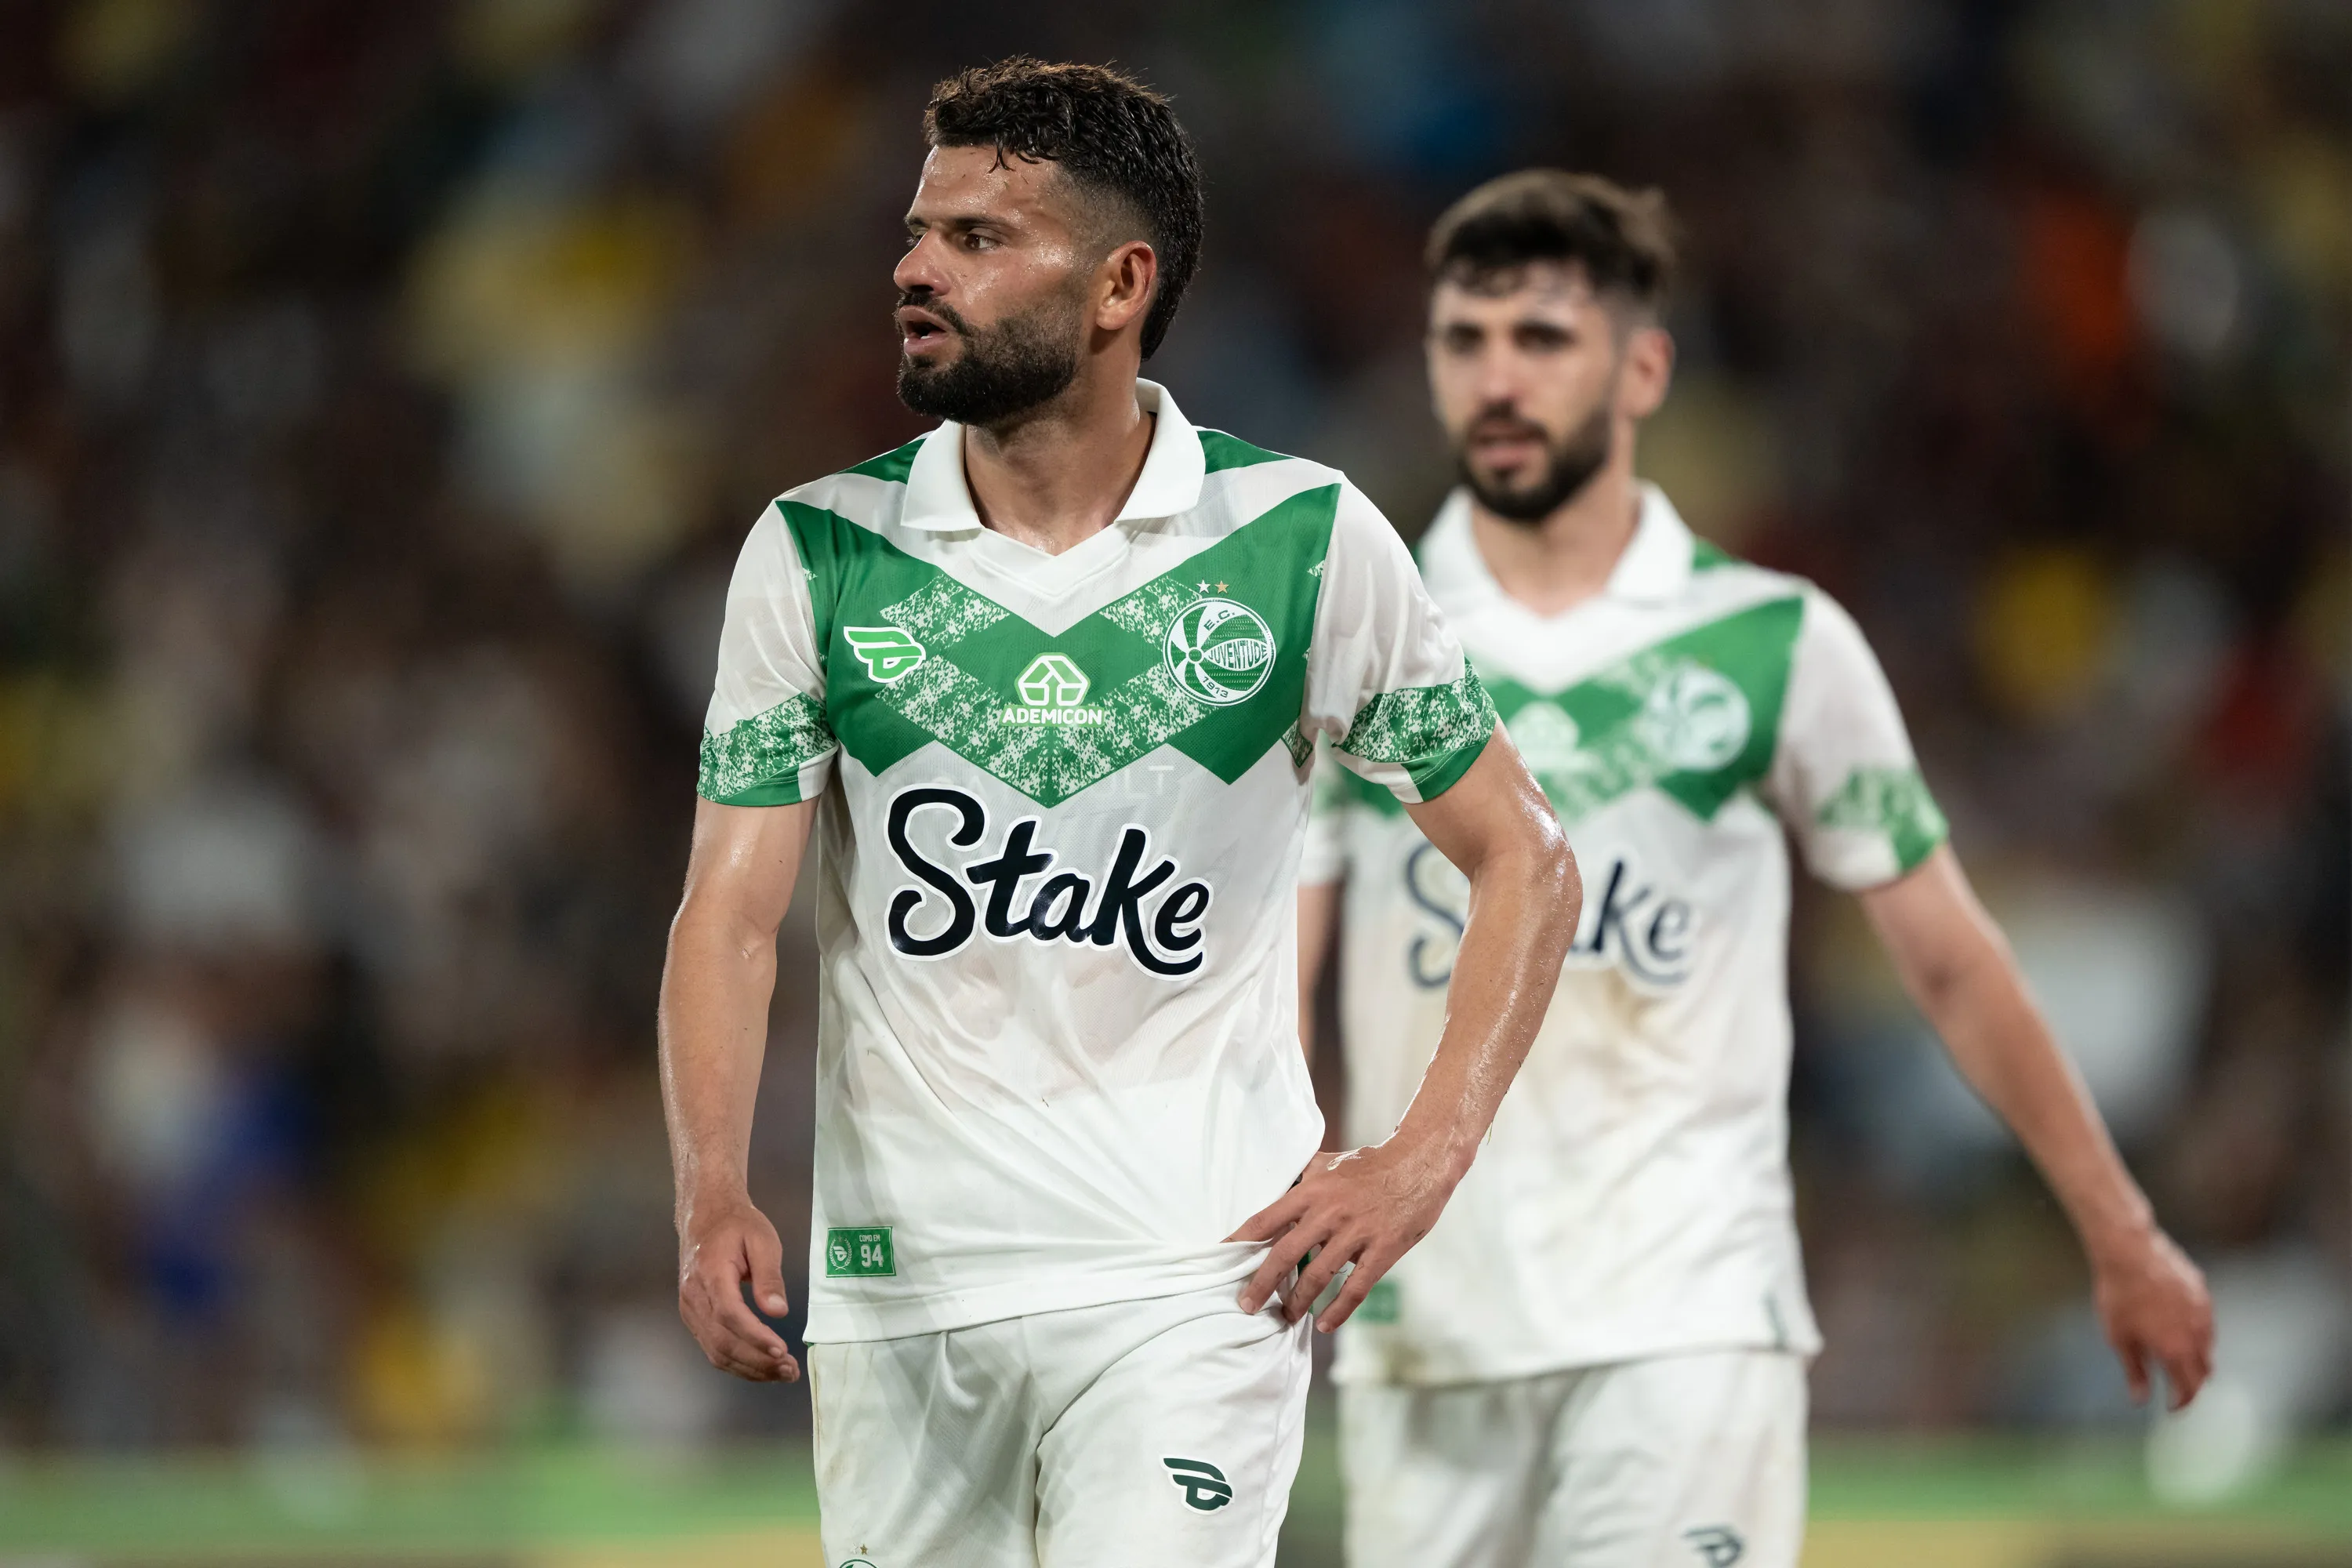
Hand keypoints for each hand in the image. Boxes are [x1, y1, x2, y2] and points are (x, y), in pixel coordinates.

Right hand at [677, 1194, 799, 1382]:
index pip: (729, 1314)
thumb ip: (769, 1276)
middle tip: (790, 1370)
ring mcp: (690, 1310)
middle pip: (722, 1340)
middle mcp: (694, 1297)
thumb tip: (778, 1312)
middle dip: (757, 1361)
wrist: (705, 1218)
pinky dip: (738, 1363)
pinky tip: (761, 1367)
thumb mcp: (762, 1240)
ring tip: (782, 1374)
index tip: (781, 1350)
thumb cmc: (738, 1226)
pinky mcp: (693, 1319)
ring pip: (716, 1351)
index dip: (754, 1336)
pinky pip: (713, 1349)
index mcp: (710, 1273)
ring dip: (750, 1369)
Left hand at [1228, 1136, 1464, 1331]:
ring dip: (1297, 1301)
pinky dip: (1338, 1310)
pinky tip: (1325, 1324)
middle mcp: (1329, 1213)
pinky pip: (1355, 1288)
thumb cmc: (1370, 1164)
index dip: (1240, 1242)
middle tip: (1246, 1305)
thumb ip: (1302, 1179)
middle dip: (1261, 1284)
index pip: (1266, 1220)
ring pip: (1317, 1276)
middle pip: (1284, 1254)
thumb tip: (1275, 1191)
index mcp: (1312, 1191)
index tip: (1221, 1260)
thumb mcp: (1329, 1163)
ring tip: (1286, 1315)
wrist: (1420, 1164)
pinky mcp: (1382, 1250)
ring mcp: (1356, 1233)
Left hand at [2092, 1225, 2212, 1409]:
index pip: (2190, 1388)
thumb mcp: (2119, 1338)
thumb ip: (2134, 1371)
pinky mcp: (2202, 1291)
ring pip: (2209, 1345)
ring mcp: (2204, 1311)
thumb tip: (2140, 1399)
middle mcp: (2198, 1334)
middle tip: (2176, 1387)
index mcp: (2177, 1350)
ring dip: (2196, 1357)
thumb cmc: (2118, 1296)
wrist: (2129, 1251)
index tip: (2171, 1407)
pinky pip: (2205, 1320)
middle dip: (2192, 1383)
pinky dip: (2196, 1331)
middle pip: (2205, 1370)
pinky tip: (2178, 1326)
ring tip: (2177, 1358)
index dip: (2182, 1402)